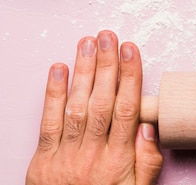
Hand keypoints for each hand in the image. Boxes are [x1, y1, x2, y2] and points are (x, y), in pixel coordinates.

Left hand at [26, 31, 162, 184]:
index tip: (130, 50)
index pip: (127, 109)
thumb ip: (148, 161)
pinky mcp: (43, 159)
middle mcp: (92, 153)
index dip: (129, 76)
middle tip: (108, 36)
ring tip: (87, 43)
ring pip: (76, 106)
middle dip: (106, 65)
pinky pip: (48, 122)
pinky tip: (58, 69)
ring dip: (82, 72)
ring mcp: (66, 155)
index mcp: (118, 160)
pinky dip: (52, 94)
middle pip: (102, 101)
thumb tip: (150, 127)